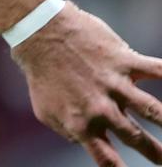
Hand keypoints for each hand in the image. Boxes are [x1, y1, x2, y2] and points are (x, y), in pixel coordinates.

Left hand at [11, 1, 161, 165]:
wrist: (38, 33)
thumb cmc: (42, 74)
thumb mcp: (45, 111)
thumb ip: (67, 130)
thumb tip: (82, 141)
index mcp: (81, 124)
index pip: (106, 159)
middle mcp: (101, 108)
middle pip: (136, 138)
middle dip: (155, 152)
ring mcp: (114, 84)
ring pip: (154, 110)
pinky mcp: (124, 60)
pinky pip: (158, 69)